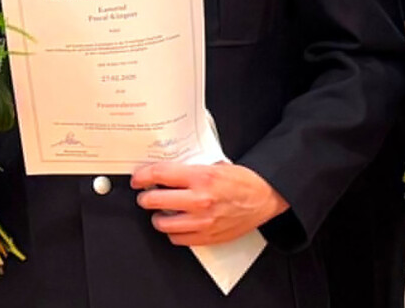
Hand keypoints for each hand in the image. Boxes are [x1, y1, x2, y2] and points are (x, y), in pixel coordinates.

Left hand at [131, 162, 288, 245]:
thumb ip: (192, 170)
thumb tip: (168, 173)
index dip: (143, 176)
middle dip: (146, 197)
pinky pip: (177, 238)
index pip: (160, 175)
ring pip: (162, 223)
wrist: (266, 197)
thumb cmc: (245, 181)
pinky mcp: (206, 236)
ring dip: (158, 216)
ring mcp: (202, 221)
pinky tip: (178, 223)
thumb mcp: (218, 165)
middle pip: (154, 200)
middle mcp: (200, 200)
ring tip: (163, 211)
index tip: (139, 179)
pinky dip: (173, 231)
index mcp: (203, 177)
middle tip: (147, 195)